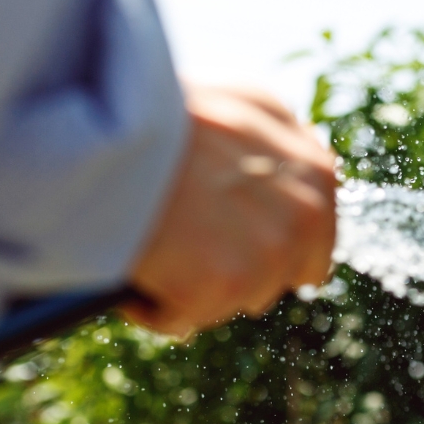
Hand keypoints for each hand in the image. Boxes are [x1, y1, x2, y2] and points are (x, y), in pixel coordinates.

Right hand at [124, 85, 336, 335]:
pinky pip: (184, 318)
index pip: (314, 242)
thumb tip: (298, 190)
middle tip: (183, 236)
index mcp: (316, 173)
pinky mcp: (226, 283)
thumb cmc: (164, 112)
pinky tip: (134, 263)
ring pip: (233, 301)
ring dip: (194, 288)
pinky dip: (153, 305)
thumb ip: (284, 150)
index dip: (269, 246)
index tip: (230, 241)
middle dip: (234, 269)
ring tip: (157, 241)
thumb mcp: (244, 106)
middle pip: (276, 278)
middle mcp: (306, 214)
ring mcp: (268, 251)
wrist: (107, 126)